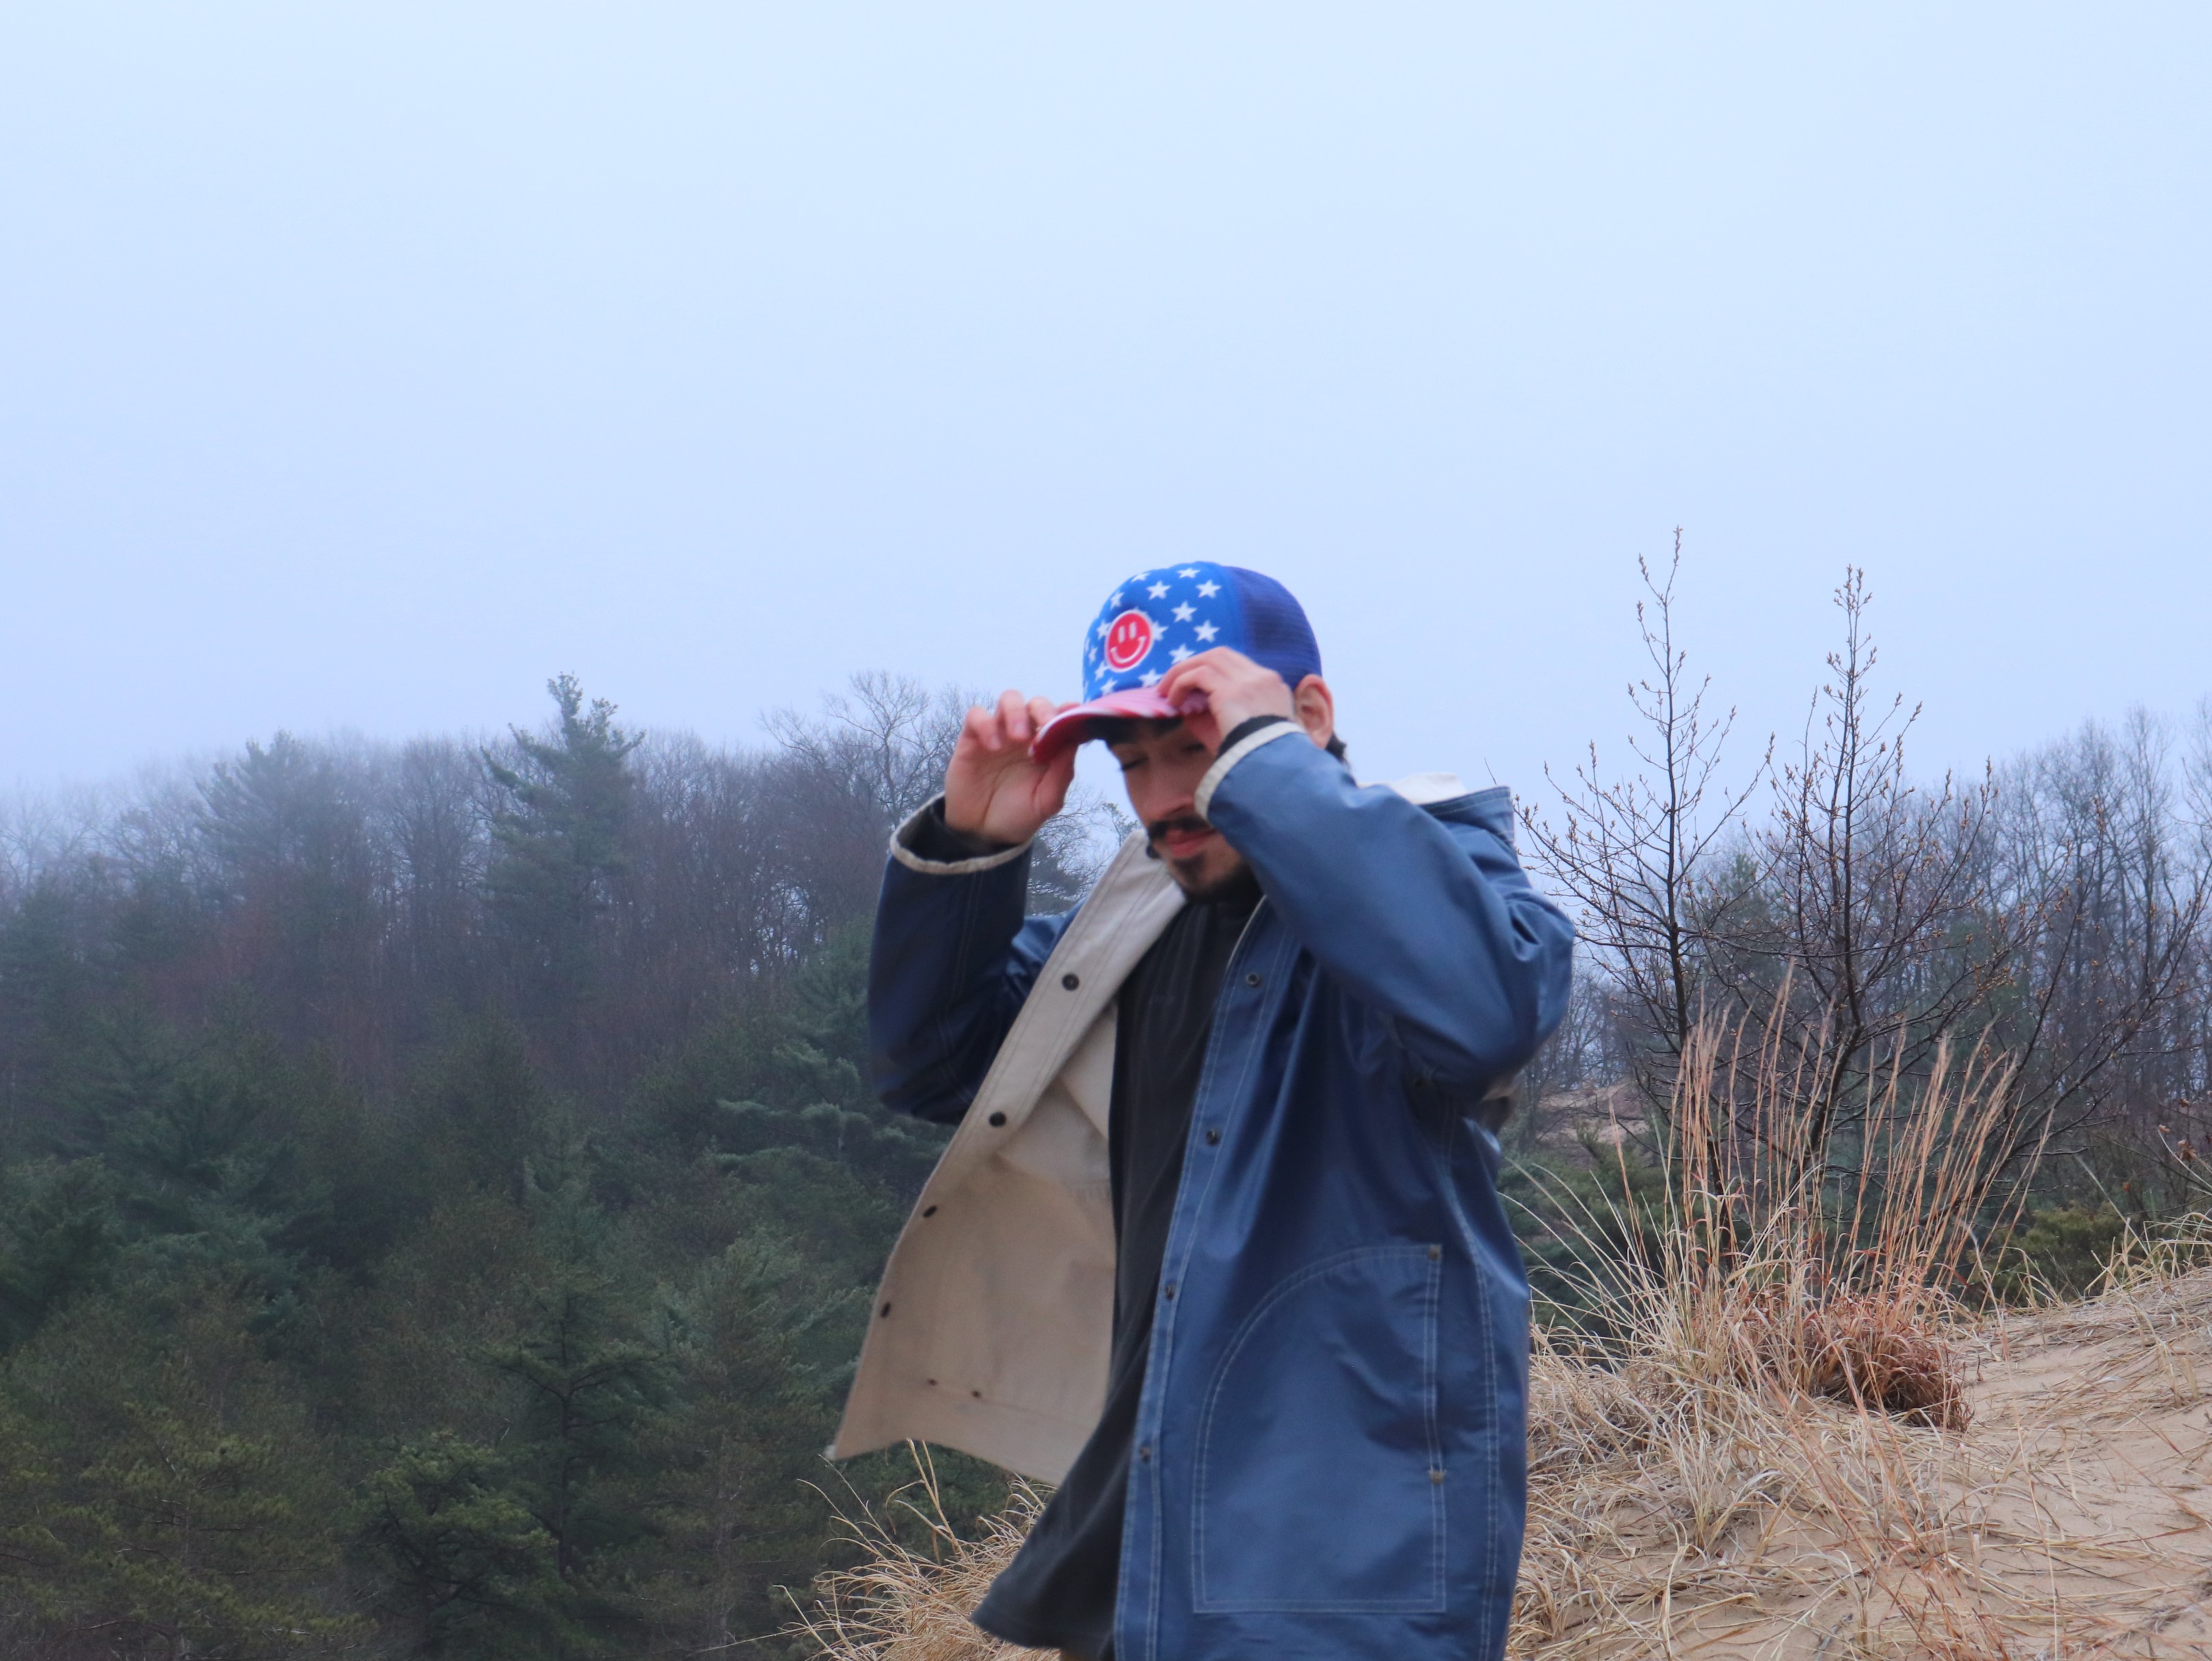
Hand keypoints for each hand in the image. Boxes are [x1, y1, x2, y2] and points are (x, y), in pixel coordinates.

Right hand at [944, 690, 1077, 845]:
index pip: (1060, 718)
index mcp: (1047, 747)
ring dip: (1016, 711)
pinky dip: (985, 724)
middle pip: (1036, 703)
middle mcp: (1025, 735)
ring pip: (1009, 699)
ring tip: (1017, 738)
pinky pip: (976, 715)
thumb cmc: (1018, 816)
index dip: (1068, 711)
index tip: (1074, 711)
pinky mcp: (972, 739)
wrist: (982, 834)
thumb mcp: (1046, 802)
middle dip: (1043, 709)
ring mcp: (999, 733)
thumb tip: (1075, 741)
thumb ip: (1062, 773)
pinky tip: (992, 747)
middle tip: (1045, 724)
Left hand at [1156, 648, 1294, 751]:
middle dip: (1194, 664)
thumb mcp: (1233, 732)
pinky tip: (1172, 700)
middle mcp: (1264, 679)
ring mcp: (1249, 681)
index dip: (1212, 671)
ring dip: (1183, 672)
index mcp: (1273, 689)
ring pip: (1209, 659)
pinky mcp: (1232, 690)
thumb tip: (1186, 704)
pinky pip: (1199, 675)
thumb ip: (1214, 714)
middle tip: (1174, 681)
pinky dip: (1181, 683)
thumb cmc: (1253, 759)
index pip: (1239, 666)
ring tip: (1166, 690)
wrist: (1267, 769)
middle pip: (1223, 655)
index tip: (1193, 686)